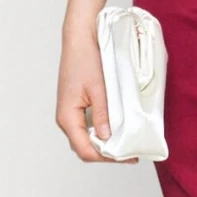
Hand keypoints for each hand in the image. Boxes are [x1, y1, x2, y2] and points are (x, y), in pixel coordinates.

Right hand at [56, 28, 139, 163]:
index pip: (85, 150)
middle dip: (107, 154)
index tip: (127, 157)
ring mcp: (70, 113)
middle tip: (131, 153)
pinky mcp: (76, 106)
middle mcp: (65, 118)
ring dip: (105, 144)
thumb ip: (103, 115)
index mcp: (67, 116)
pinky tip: (117, 130)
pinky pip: (87, 127)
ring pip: (86, 138)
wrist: (80, 38)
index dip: (106, 158)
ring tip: (126, 144)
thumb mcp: (99, 88)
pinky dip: (102, 133)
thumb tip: (108, 139)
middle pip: (84, 147)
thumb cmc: (86, 59)